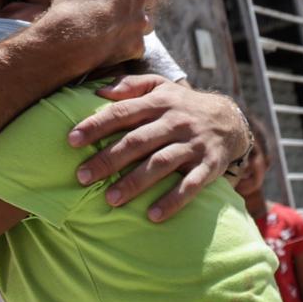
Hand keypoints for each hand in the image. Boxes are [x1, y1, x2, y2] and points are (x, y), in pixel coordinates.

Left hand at [66, 75, 249, 222]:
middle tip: (82, 176)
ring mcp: (192, 145)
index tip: (71, 140)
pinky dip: (172, 201)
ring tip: (111, 199)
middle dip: (108, 159)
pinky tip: (153, 216)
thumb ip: (131, 85)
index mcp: (158, 103)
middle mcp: (175, 122)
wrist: (231, 120)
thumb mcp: (159, 86)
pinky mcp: (209, 166)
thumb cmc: (181, 104)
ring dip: (135, 182)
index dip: (96, 125)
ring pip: (161, 164)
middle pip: (137, 141)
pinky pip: (191, 186)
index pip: (122, 112)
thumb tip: (99, 91)